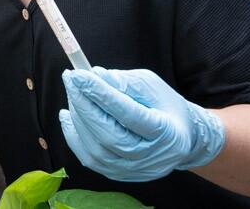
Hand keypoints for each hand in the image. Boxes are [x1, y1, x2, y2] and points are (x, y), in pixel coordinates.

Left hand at [59, 67, 224, 182]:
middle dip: (83, 104)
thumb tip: (94, 75)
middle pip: (109, 135)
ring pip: (96, 150)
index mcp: (165, 132)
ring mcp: (133, 170)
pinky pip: (89, 159)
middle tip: (70, 79)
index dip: (101, 94)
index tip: (78, 74)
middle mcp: (150, 157)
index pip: (128, 114)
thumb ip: (123, 81)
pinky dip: (73, 136)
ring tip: (73, 93)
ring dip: (77, 118)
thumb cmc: (165, 106)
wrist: (182, 138)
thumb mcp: (151, 86)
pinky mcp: (118, 175)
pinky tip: (67, 115)